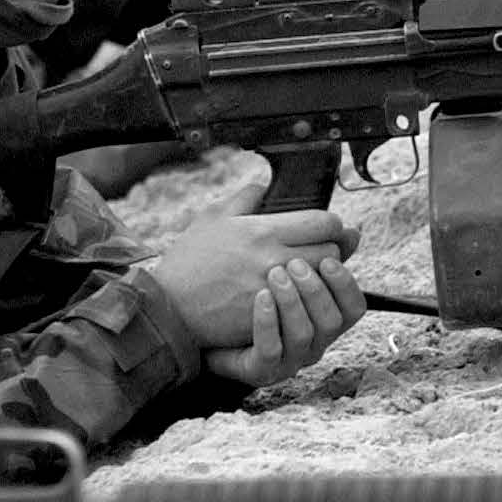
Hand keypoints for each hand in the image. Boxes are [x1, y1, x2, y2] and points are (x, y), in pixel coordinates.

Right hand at [143, 210, 359, 353]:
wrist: (169, 307)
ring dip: (320, 280)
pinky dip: (303, 303)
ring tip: (308, 277)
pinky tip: (292, 299)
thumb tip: (265, 186)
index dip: (332, 226)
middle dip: (331, 252)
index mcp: (262, 230)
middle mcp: (271, 258)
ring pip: (322, 282)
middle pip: (331, 253)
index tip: (326, 230)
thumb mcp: (212, 217)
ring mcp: (272, 290)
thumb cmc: (190, 261)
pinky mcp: (269, 315)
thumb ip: (244, 197)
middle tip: (319, 254)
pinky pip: (304, 307)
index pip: (324, 222)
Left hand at [201, 251, 367, 385]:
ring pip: (304, 335)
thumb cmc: (242, 287)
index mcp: (321, 317)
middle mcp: (312, 341)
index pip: (354, 307)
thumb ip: (309, 244)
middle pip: (333, 321)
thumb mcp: (276, 259)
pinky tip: (259, 296)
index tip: (328, 258)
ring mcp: (287, 359)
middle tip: (294, 263)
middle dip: (317, 290)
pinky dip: (268, 322)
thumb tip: (349, 230)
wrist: (197, 317)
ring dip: (292, 301)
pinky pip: (271, 351)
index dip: (345, 284)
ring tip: (274, 274)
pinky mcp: (260, 370)